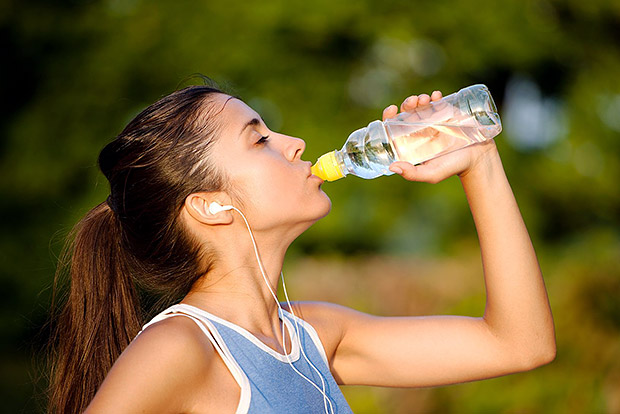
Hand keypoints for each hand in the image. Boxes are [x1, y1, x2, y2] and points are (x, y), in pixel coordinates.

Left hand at [382, 91, 497, 183]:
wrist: (477, 158)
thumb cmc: (453, 168)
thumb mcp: (431, 173)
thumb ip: (413, 173)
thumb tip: (392, 167)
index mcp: (411, 142)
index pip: (394, 127)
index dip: (389, 117)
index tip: (392, 110)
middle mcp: (419, 129)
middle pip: (407, 112)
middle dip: (407, 104)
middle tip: (413, 102)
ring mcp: (433, 120)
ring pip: (421, 105)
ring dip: (419, 99)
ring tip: (424, 100)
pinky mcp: (446, 113)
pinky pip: (438, 101)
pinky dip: (435, 96)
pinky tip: (436, 96)